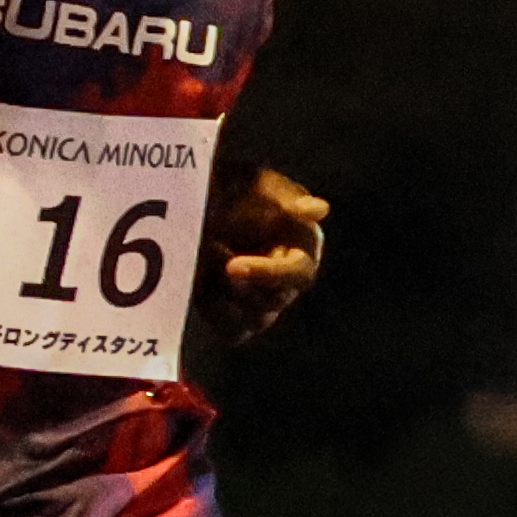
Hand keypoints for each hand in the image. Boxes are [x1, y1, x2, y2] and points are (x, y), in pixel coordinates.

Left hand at [195, 161, 329, 344]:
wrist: (197, 204)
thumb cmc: (233, 188)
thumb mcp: (257, 183)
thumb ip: (286, 197)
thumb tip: (319, 210)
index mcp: (304, 246)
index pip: (299, 273)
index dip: (267, 274)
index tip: (232, 267)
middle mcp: (290, 278)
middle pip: (273, 302)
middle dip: (236, 283)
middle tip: (209, 250)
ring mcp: (267, 301)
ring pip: (254, 320)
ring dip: (224, 296)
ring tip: (204, 258)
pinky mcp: (242, 318)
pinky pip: (234, 332)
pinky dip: (215, 312)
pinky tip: (199, 282)